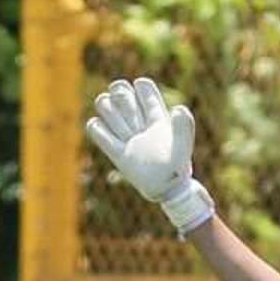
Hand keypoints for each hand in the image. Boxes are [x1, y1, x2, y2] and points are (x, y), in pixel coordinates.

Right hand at [85, 76, 215, 235]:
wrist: (166, 193)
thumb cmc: (177, 170)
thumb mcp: (183, 148)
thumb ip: (184, 129)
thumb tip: (179, 109)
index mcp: (158, 117)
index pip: (144, 87)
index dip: (141, 88)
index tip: (145, 104)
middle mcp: (140, 123)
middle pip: (120, 92)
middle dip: (121, 97)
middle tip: (132, 118)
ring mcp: (126, 136)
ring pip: (105, 105)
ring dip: (109, 111)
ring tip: (123, 131)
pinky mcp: (116, 152)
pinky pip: (95, 129)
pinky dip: (95, 128)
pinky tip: (107, 137)